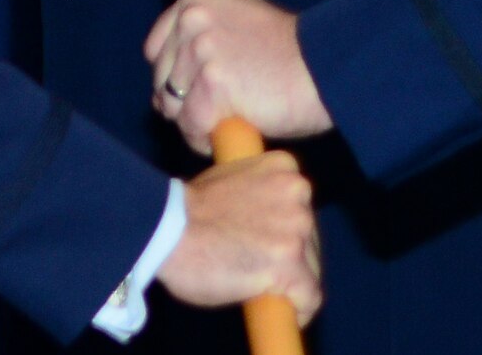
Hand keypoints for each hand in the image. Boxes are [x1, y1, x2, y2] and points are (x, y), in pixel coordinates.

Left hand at [146, 0, 333, 155]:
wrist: (325, 68)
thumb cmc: (287, 54)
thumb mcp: (238, 23)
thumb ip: (200, 40)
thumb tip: (161, 91)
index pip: (157, 49)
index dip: (176, 76)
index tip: (201, 88)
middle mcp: (193, 17)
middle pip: (162, 79)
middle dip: (185, 102)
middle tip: (220, 109)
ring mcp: (201, 49)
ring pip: (173, 107)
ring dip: (196, 123)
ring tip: (227, 120)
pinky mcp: (212, 84)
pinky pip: (190, 127)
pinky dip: (205, 139)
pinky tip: (230, 131)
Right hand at [155, 151, 321, 324]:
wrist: (168, 228)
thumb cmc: (188, 209)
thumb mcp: (232, 178)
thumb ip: (259, 193)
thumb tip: (266, 221)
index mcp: (284, 167)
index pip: (301, 207)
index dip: (287, 233)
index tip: (272, 249)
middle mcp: (297, 192)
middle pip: (310, 238)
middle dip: (292, 259)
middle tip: (262, 273)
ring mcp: (295, 227)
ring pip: (312, 269)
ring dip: (292, 284)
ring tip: (264, 292)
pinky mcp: (289, 262)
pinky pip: (310, 297)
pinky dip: (301, 310)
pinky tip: (288, 314)